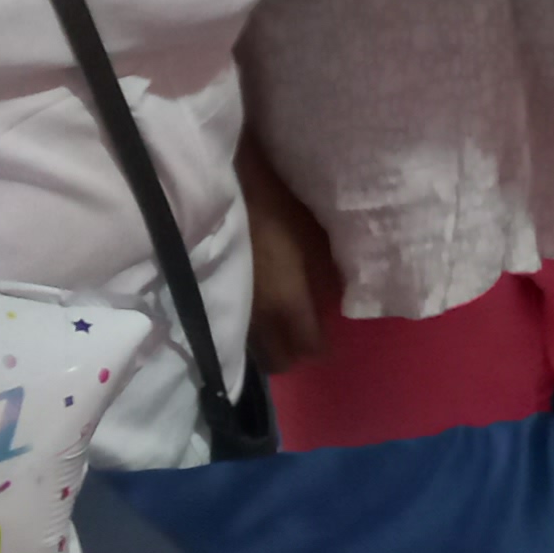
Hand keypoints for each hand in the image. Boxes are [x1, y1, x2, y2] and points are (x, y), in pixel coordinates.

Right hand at [239, 160, 328, 380]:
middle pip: (278, 361)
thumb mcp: (310, 234)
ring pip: (254, 350)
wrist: (221, 191)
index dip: (320, 347)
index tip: (328, 341)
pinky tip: (254, 312)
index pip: (307, 346)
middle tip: (304, 336)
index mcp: (287, 301)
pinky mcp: (213, 300)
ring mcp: (233, 311)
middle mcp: (259, 318)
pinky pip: (236, 332)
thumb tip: (340, 289)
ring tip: (280, 325)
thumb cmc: (273, 205)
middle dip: (293, 354)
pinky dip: (248, 332)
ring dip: (269, 345)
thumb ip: (326, 268)